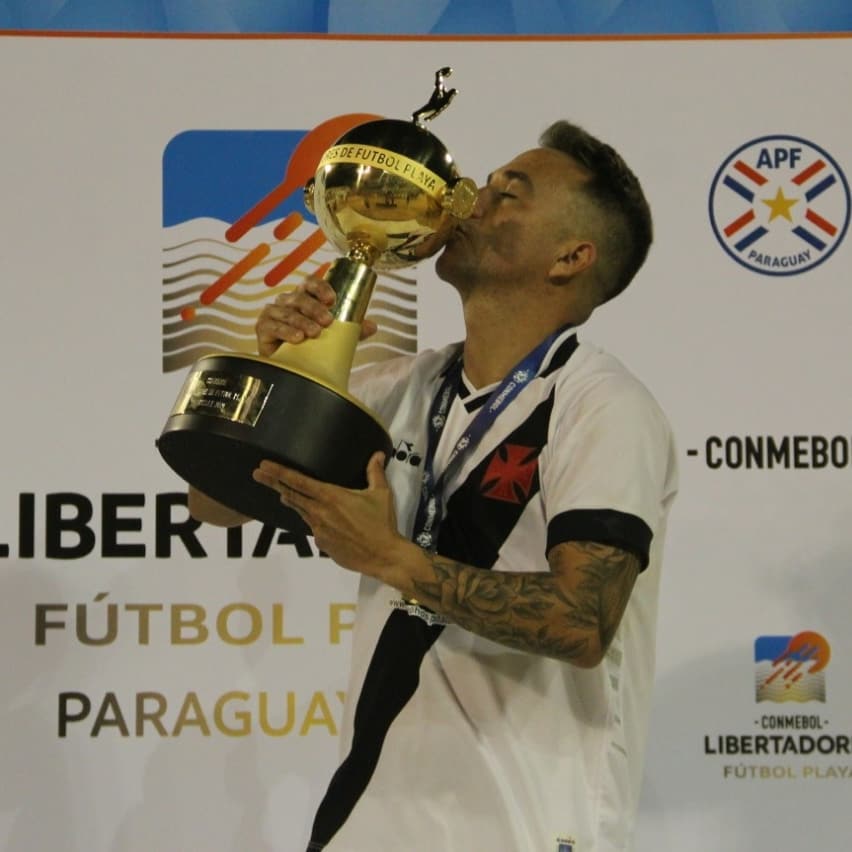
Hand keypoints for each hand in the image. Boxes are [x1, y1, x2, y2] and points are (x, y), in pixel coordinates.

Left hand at [251, 452, 409, 578]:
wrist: (382, 556)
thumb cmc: (381, 523)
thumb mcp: (380, 494)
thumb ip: (375, 472)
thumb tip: (377, 454)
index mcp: (331, 496)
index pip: (299, 482)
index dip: (279, 472)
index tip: (263, 466)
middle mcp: (319, 512)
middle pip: (291, 495)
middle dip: (273, 483)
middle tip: (258, 475)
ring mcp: (318, 530)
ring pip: (302, 512)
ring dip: (293, 502)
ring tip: (283, 494)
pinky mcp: (321, 545)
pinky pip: (315, 529)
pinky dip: (315, 522)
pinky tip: (325, 523)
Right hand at [255, 274, 377, 356]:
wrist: (291, 367)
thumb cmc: (311, 346)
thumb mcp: (333, 337)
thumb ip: (351, 330)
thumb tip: (372, 326)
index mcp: (304, 297)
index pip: (310, 283)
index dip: (320, 287)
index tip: (331, 299)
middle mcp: (287, 301)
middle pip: (299, 297)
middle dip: (314, 308)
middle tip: (327, 321)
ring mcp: (273, 312)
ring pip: (287, 311)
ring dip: (302, 321)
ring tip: (314, 333)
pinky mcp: (262, 327)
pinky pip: (273, 326)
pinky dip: (285, 331)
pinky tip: (296, 338)